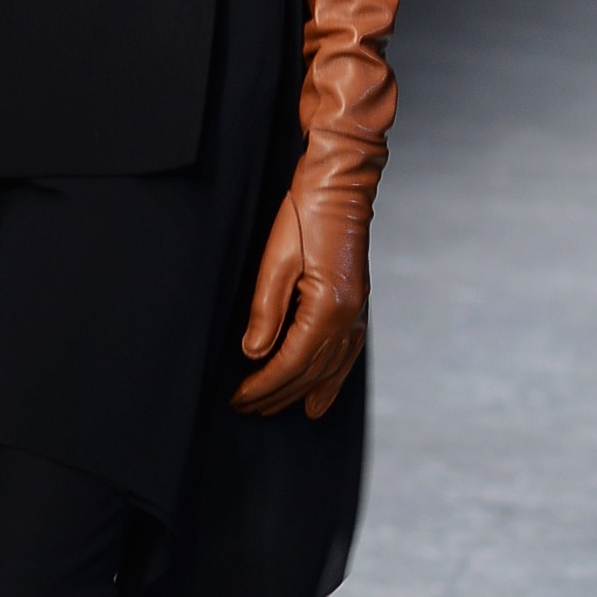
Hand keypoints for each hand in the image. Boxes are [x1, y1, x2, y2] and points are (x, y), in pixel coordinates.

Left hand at [233, 157, 371, 419]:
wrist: (341, 183)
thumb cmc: (306, 213)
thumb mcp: (276, 259)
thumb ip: (266, 310)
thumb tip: (254, 353)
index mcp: (328, 308)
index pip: (290, 362)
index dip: (262, 385)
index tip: (238, 398)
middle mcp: (349, 317)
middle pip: (310, 371)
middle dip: (278, 394)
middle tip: (247, 410)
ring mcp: (357, 311)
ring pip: (331, 367)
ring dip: (305, 391)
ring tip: (285, 412)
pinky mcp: (357, 303)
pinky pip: (347, 352)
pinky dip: (335, 376)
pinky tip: (324, 389)